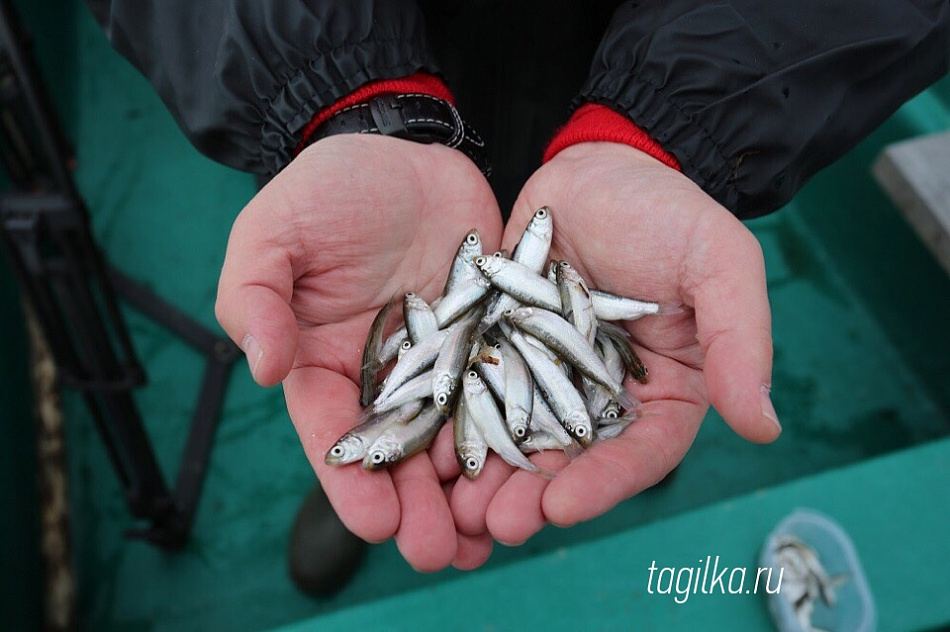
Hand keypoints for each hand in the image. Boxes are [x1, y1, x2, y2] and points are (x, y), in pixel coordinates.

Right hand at [215, 134, 502, 570]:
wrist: (406, 153)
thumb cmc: (331, 189)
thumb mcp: (273, 232)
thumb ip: (255, 294)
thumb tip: (261, 367)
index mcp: (325, 362)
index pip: (334, 434)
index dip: (350, 482)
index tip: (373, 523)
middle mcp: (387, 375)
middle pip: (400, 454)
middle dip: (416, 507)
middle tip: (438, 554)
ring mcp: (444, 362)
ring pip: (456, 438)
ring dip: (471, 492)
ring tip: (490, 540)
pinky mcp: (491, 341)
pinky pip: (506, 392)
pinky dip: (517, 436)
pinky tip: (535, 476)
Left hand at [449, 142, 780, 547]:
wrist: (601, 164)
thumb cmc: (668, 211)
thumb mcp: (720, 264)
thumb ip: (739, 341)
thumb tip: (764, 428)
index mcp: (665, 389)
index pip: (640, 453)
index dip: (604, 485)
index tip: (563, 507)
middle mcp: (606, 393)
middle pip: (572, 458)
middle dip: (534, 494)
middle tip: (497, 523)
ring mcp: (549, 372)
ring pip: (520, 435)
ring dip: (491, 474)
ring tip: (457, 506)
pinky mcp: (505, 347)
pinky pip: (481, 392)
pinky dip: (460, 424)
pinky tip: (431, 450)